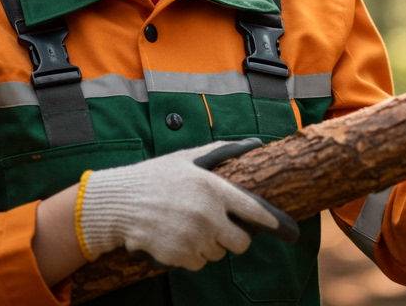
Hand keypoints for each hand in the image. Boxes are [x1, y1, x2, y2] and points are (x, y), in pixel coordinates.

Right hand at [75, 139, 297, 270]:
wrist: (117, 203)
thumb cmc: (155, 177)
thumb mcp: (189, 158)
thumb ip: (223, 151)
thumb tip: (255, 142)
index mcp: (214, 189)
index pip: (255, 211)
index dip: (274, 223)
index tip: (288, 231)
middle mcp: (208, 215)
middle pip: (241, 243)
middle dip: (233, 238)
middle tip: (218, 228)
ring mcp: (193, 238)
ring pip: (217, 254)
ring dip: (208, 246)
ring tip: (186, 226)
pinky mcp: (179, 256)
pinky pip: (197, 264)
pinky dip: (190, 256)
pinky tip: (175, 238)